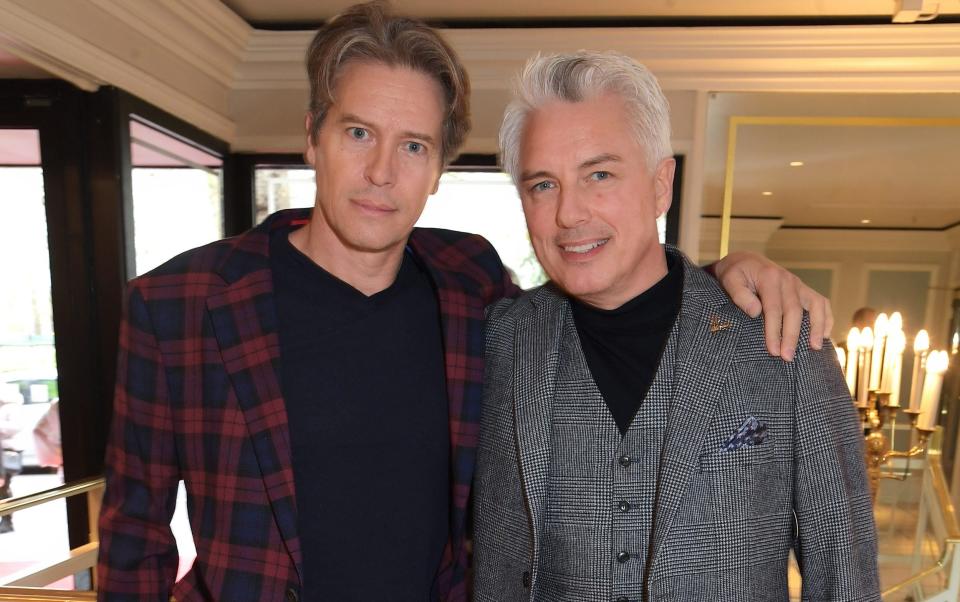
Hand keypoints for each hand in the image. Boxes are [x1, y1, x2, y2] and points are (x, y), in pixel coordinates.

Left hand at [713, 251, 833, 360]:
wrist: (746, 260)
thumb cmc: (736, 273)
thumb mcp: (730, 279)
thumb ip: (740, 295)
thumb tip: (756, 312)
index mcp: (769, 277)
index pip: (774, 308)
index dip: (774, 331)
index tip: (773, 350)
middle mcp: (787, 280)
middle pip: (794, 311)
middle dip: (792, 336)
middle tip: (787, 357)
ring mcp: (798, 284)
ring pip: (815, 305)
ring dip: (816, 327)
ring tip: (815, 348)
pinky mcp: (803, 289)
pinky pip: (821, 302)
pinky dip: (826, 318)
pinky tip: (824, 336)